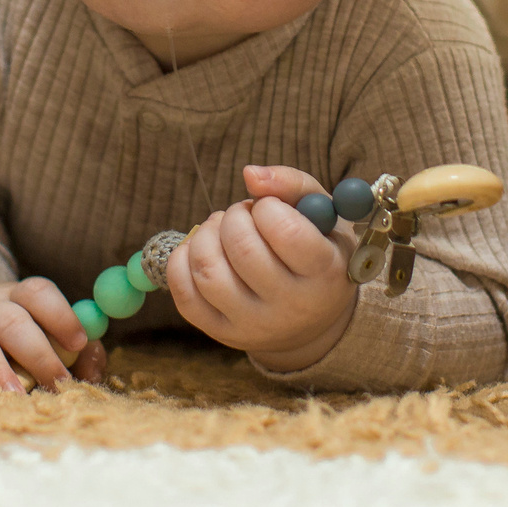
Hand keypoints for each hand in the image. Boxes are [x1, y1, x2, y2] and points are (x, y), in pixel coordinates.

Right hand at [0, 278, 104, 401]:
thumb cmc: (9, 340)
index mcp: (17, 298)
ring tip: (14, 395)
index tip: (78, 342)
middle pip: (10, 319)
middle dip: (37, 353)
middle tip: (58, 383)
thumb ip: (75, 351)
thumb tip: (93, 368)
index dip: (60, 314)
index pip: (37, 293)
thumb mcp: (42, 334)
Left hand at [164, 165, 355, 371]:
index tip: (268, 207)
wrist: (311, 316)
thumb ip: (291, 184)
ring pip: (207, 271)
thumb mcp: (322, 214)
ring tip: (222, 229)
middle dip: (235, 216)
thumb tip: (249, 174)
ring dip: (207, 235)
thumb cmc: (317, 250)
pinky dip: (183, 259)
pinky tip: (203, 249)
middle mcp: (290, 307)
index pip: (285, 232)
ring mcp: (253, 325)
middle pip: (242, 249)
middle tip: (243, 215)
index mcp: (324, 274)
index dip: (267, 207)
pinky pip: (184, 293)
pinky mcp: (222, 332)